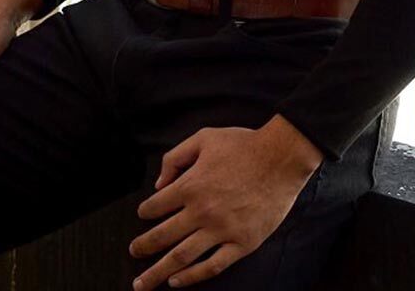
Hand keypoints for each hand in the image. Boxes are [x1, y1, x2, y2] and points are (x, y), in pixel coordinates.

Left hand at [129, 115, 323, 288]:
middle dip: (143, 247)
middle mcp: (202, 211)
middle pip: (163, 236)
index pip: (157, 206)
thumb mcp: (204, 138)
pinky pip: (212, 266)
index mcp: (191, 185)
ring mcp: (222, 230)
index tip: (142, 216)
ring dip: (159, 272)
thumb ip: (176, 157)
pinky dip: (192, 277)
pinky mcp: (242, 243)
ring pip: (182, 257)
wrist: (282, 158)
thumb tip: (159, 184)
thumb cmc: (244, 145)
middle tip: (133, 253)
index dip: (145, 211)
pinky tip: (178, 282)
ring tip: (144, 283)